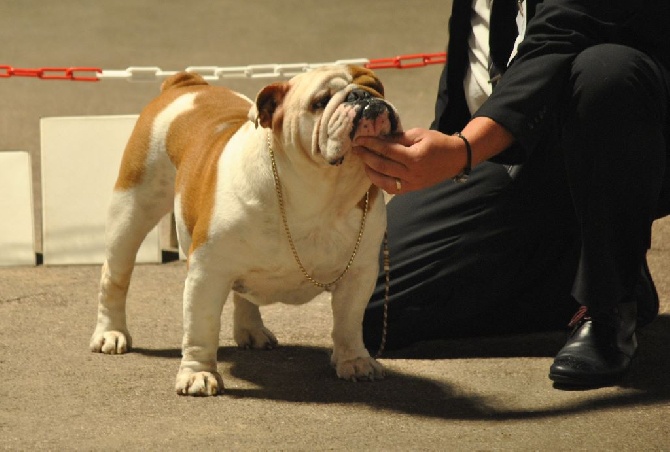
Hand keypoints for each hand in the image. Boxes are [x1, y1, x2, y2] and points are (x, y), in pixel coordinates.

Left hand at [353, 128, 467, 192]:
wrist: (456, 158)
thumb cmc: (438, 142)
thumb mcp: (419, 134)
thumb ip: (398, 138)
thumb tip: (379, 139)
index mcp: (414, 157)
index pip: (387, 150)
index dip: (371, 144)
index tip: (359, 139)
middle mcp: (412, 173)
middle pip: (382, 166)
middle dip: (366, 157)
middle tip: (355, 149)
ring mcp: (412, 184)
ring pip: (384, 181)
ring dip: (370, 171)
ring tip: (363, 161)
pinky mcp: (412, 189)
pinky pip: (392, 189)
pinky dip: (380, 182)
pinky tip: (374, 173)